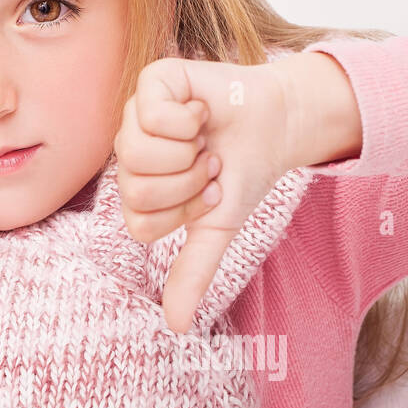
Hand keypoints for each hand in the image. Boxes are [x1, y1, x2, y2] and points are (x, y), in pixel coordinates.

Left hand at [114, 56, 293, 333]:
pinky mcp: (152, 80)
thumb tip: (177, 327)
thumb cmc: (242, 173)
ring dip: (190, 153)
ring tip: (205, 140)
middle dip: (188, 184)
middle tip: (208, 164)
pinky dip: (191, 120)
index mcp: (136, 185)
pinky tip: (201, 112)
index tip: (208, 195)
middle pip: (136, 190)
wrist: (279, 125)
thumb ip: (193, 271)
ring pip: (140, 155)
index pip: (139, 222)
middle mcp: (128, 150)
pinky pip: (155, 116)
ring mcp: (135, 113)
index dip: (183, 214)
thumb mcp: (217, 227)